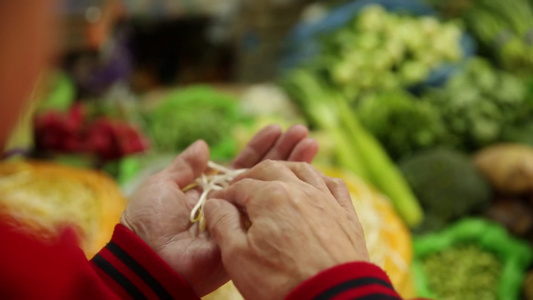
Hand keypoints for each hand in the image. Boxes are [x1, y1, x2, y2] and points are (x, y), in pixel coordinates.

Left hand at [120, 125, 317, 295]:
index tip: (275, 129)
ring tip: (311, 143)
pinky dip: (289, 197)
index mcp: (212, 190)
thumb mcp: (162, 186)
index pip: (242, 165)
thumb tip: (203, 145)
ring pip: (273, 191)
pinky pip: (270, 215)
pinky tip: (305, 177)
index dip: (259, 147)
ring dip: (292, 167)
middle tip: (302, 132)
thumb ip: (184, 167)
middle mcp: (232, 203)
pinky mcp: (249, 237)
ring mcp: (243, 220)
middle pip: (263, 174)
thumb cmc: (149, 222)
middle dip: (283, 152)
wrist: (150, 259)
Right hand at [204, 160, 369, 299]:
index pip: (240, 186)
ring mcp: (326, 199)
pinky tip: (314, 185)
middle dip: (251, 176)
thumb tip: (214, 203)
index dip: (225, 194)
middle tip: (241, 188)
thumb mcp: (237, 257)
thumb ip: (223, 224)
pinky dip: (320, 179)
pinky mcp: (346, 214)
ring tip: (274, 179)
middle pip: (271, 170)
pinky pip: (333, 184)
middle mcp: (299, 189)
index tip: (217, 203)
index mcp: (270, 196)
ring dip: (284, 170)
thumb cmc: (281, 282)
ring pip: (303, 170)